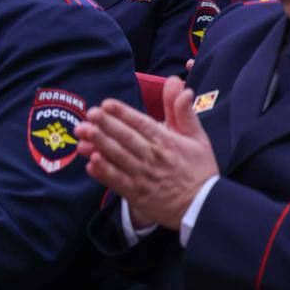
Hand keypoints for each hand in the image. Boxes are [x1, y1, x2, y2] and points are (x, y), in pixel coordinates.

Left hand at [75, 75, 218, 230]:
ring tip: (84, 133)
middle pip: (127, 139)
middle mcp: (154, 158)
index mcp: (167, 142)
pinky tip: (91, 163)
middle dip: (107, 125)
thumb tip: (176, 82)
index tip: (107, 104)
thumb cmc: (198, 169)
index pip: (142, 124)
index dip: (124, 113)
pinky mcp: (138, 195)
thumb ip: (183, 110)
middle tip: (90, 114)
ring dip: (101, 145)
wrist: (205, 207)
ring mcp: (145, 177)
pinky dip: (105, 173)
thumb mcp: (197, 137)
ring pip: (119, 158)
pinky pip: (118, 182)